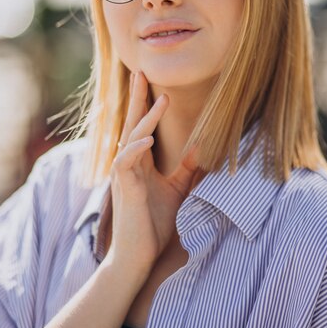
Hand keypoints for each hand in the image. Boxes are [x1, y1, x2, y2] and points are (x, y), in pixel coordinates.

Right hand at [106, 72, 201, 270]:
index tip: (151, 82)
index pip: (142, 126)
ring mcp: (124, 175)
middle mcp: (129, 163)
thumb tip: (203, 148)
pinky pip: (125, 162)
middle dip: (137, 97)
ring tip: (162, 100)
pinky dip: (135, 148)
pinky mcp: (123, 188)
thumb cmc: (154, 224)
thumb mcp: (176, 190)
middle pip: (132, 123)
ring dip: (146, 118)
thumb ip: (186, 169)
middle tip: (140, 71)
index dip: (146, 104)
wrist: (138, 256)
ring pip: (131, 138)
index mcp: (140, 162)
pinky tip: (147, 138)